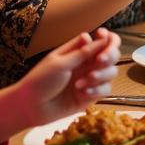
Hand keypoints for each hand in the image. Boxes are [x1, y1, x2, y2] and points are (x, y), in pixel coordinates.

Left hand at [0, 29, 120, 135]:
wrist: (31, 107)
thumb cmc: (40, 81)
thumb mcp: (59, 63)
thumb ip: (81, 52)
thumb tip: (96, 37)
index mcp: (79, 52)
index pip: (102, 41)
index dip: (108, 38)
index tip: (104, 38)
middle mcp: (88, 64)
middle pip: (113, 55)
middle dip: (109, 56)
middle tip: (99, 61)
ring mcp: (91, 80)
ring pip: (111, 72)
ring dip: (100, 76)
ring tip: (80, 83)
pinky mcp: (91, 95)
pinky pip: (105, 90)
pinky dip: (96, 91)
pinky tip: (82, 93)